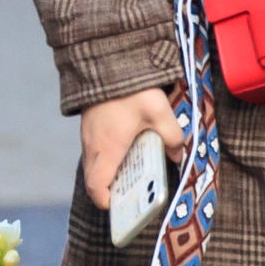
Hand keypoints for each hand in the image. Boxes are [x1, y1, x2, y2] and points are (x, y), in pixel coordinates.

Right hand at [80, 85, 184, 208]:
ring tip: (135, 173)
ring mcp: (88, 136)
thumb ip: (172, 136)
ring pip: (94, 166)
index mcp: (108, 148)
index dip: (107, 202)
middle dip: (112, 191)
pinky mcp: (89, 126)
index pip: (97, 187)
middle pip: (94, 180)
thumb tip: (177, 156)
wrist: (107, 58)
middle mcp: (93, 146)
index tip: (122, 207)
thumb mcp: (160, 111)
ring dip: (110, 174)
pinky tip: (128, 149)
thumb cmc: (132, 88)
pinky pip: (95, 152)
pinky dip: (108, 158)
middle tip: (133, 195)